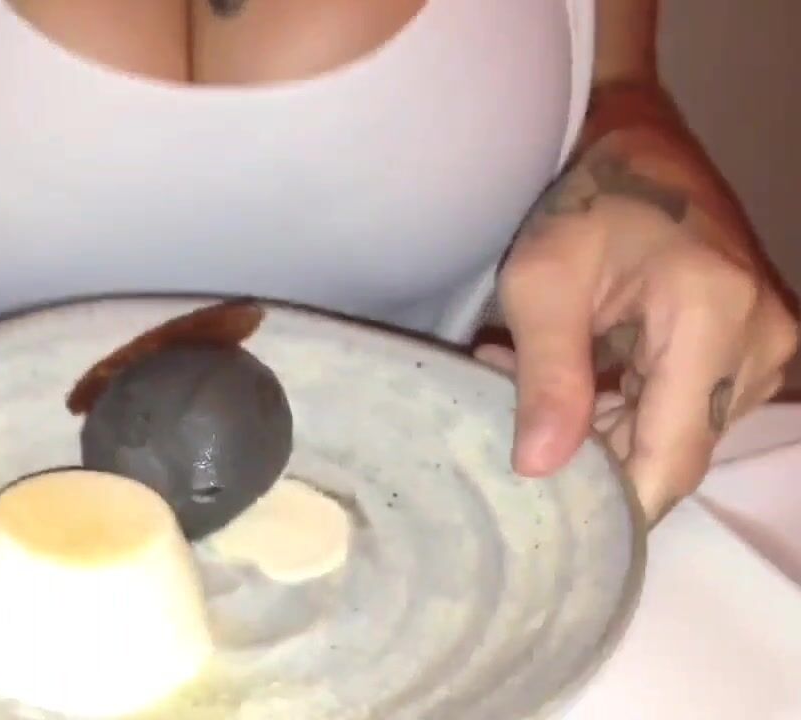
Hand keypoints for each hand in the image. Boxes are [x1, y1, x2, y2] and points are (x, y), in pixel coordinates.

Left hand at [478, 128, 798, 522]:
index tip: (552, 518)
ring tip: (537, 370)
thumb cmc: (583, 203)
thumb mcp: (540, 282)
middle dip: (593, 450)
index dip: (615, 501)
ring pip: (678, 435)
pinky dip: (629, 404)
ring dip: (605, 424)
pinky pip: (689, 409)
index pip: (672, 456)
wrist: (639, 149)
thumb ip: (546, 375)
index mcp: (712, 316)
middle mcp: (762, 340)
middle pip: (674, 451)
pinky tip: (581, 366)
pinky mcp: (757, 349)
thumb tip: (539, 468)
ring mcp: (769, 347)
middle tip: (517, 404)